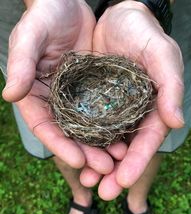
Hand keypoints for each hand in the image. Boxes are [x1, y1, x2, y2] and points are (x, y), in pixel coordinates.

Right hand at [2, 0, 118, 172]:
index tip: (78, 161)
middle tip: (105, 167)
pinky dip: (113, 127)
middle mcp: (55, 101)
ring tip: (119, 159)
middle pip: (69, 134)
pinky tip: (126, 138)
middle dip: (86, 153)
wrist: (68, 3)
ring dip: (102, 146)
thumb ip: (21, 64)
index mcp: (35, 94)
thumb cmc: (45, 17)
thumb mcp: (30, 36)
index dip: (59, 145)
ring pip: (88, 128)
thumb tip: (9, 96)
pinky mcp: (93, 91)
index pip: (44, 126)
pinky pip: (104, 112)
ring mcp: (76, 98)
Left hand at [85, 0, 183, 199]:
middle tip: (103, 192)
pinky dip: (81, 142)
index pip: (146, 139)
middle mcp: (131, 113)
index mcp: (152, 107)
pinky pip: (86, 125)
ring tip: (86, 181)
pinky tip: (74, 155)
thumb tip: (175, 122)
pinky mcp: (91, 101)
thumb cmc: (144, 34)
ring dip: (96, 163)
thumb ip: (170, 86)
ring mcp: (111, 109)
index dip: (137, 161)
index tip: (125, 181)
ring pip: (104, 142)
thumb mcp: (161, 55)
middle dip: (115, 171)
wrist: (118, 18)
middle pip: (125, 148)